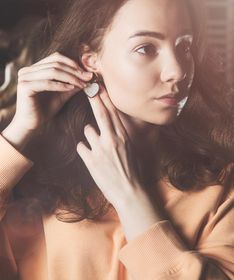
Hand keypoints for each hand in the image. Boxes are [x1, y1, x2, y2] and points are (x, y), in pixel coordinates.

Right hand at [13, 52, 92, 131]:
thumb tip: (88, 76)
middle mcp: (27, 70)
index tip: (87, 73)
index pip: (56, 58)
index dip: (73, 63)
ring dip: (70, 78)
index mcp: (34, 68)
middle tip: (87, 78)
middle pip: (55, 63)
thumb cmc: (45, 110)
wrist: (31, 125)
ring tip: (81, 84)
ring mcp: (24, 78)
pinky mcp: (24, 87)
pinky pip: (47, 83)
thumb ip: (72, 83)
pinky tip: (71, 88)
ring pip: (52, 72)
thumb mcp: (62, 94)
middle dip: (74, 71)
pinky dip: (60, 85)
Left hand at [76, 85, 142, 207]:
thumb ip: (120, 135)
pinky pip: (81, 146)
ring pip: (88, 129)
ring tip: (97, 145)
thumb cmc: (132, 171)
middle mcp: (111, 140)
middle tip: (87, 87)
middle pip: (100, 113)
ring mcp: (100, 150)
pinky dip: (84, 148)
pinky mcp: (91, 161)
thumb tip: (112, 123)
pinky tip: (90, 155)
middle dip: (94, 98)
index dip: (105, 98)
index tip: (99, 86)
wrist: (130, 193)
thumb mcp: (130, 149)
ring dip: (90, 134)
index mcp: (123, 136)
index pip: (113, 112)